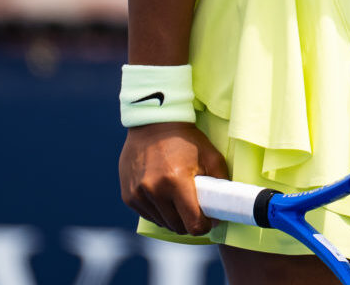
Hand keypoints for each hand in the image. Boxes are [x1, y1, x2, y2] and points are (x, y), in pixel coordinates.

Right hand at [120, 122, 230, 236]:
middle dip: (189, 222)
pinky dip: (159, 211)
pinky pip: (148, 215)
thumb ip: (221, 185)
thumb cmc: (186, 140)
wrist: (153, 123)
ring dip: (173, 218)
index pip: (193, 224)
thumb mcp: (211, 157)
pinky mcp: (128, 196)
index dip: (204, 225)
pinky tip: (164, 196)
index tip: (208, 219)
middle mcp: (154, 191)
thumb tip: (221, 211)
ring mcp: (138, 194)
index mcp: (176, 182)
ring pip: (162, 223)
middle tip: (196, 209)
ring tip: (179, 200)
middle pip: (177, 227)